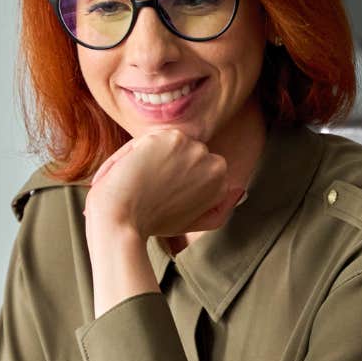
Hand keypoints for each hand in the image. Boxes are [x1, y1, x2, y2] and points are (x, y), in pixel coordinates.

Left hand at [85, 130, 244, 238]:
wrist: (122, 220)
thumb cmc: (151, 223)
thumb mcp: (192, 222)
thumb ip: (219, 209)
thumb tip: (239, 190)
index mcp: (221, 181)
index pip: (196, 165)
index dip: (175, 177)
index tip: (163, 195)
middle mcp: (214, 162)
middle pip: (185, 151)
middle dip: (167, 164)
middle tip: (151, 190)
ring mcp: (194, 148)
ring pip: (168, 143)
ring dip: (153, 156)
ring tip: (143, 181)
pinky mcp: (171, 137)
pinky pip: (152, 138)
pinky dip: (138, 150)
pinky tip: (135, 171)